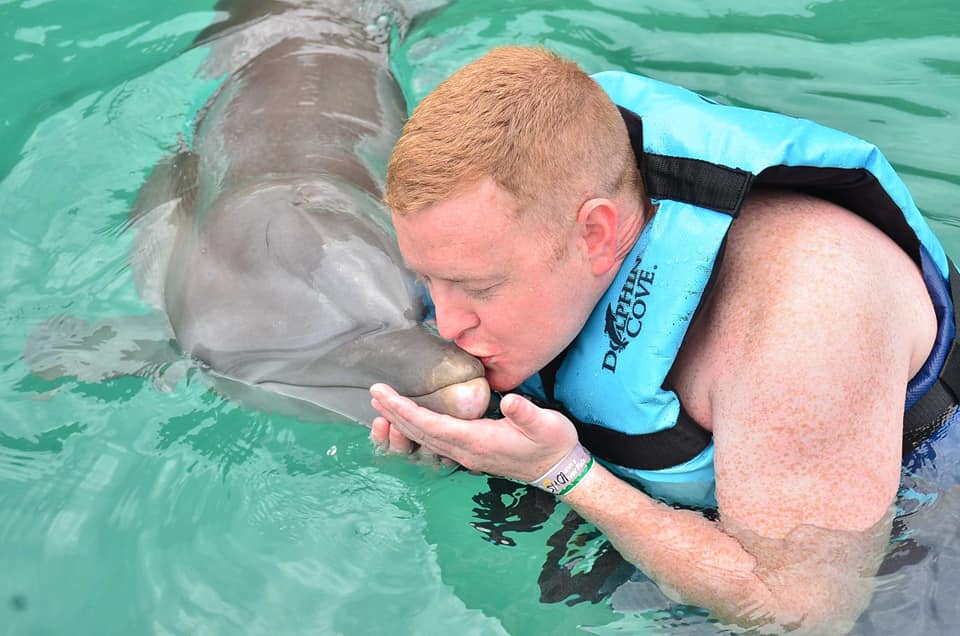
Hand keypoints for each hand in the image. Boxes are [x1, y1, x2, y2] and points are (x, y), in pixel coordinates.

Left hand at [369, 383, 578, 482]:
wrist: (559, 470)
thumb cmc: (552, 443)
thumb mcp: (545, 424)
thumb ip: (525, 412)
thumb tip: (509, 401)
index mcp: (478, 441)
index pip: (432, 425)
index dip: (404, 410)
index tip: (383, 394)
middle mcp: (466, 452)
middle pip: (421, 434)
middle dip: (395, 414)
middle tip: (374, 393)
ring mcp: (467, 456)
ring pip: (425, 440)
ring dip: (402, 423)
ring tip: (383, 406)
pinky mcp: (471, 454)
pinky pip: (434, 443)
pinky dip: (416, 430)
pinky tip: (409, 421)